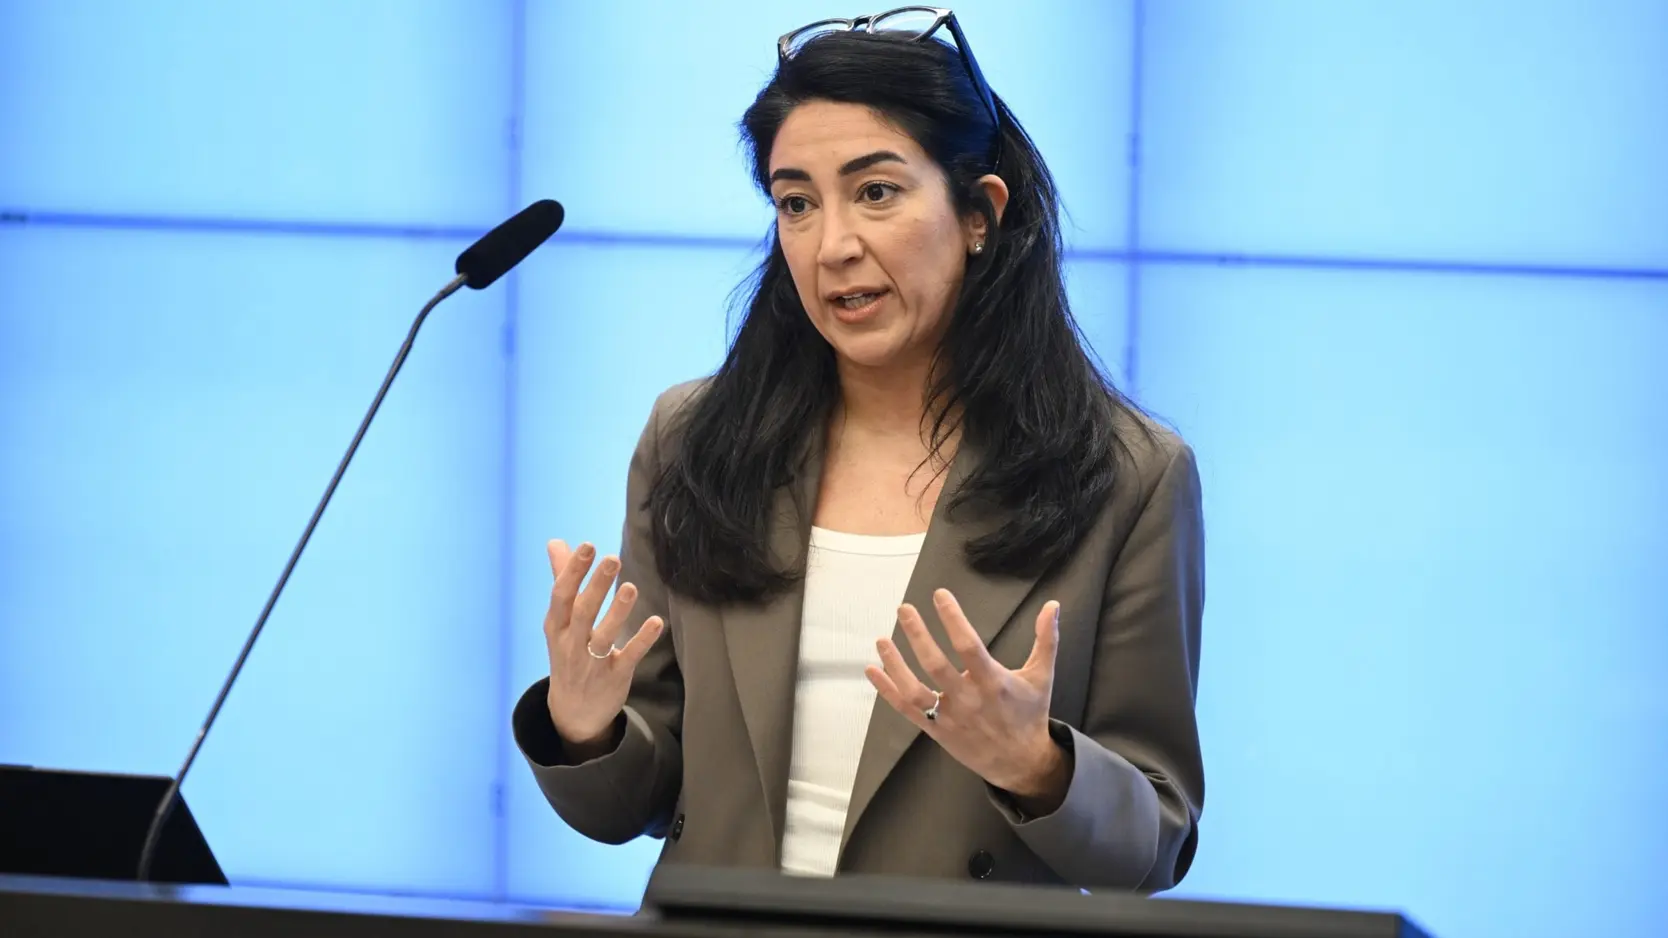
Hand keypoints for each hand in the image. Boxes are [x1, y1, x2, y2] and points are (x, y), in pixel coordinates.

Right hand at [541, 539, 663, 749]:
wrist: (573, 712)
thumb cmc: (569, 654)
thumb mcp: (560, 621)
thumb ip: (562, 579)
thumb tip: (555, 542)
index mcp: (557, 626)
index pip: (562, 595)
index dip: (573, 571)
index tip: (588, 546)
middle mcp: (572, 644)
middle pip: (583, 612)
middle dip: (596, 586)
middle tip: (612, 559)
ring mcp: (593, 662)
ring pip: (604, 636)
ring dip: (618, 612)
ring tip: (631, 587)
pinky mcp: (615, 676)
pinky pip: (629, 656)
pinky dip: (642, 640)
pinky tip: (656, 622)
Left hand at [866, 590, 1069, 806]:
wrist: (1021, 763)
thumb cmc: (1029, 715)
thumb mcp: (1042, 676)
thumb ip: (1046, 639)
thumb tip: (1053, 604)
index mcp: (993, 682)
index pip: (968, 645)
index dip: (953, 619)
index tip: (940, 596)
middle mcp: (968, 699)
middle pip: (936, 665)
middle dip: (918, 636)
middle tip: (904, 609)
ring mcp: (949, 717)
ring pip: (915, 690)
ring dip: (895, 665)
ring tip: (882, 640)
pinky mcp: (937, 730)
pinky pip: (907, 710)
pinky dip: (887, 691)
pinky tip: (873, 670)